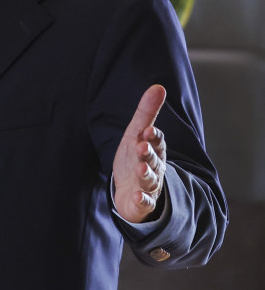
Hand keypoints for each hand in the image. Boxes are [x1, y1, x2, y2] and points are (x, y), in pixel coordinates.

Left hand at [113, 84, 168, 222]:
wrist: (131, 189)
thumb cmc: (135, 158)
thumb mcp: (136, 134)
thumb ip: (146, 113)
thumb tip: (158, 86)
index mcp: (154, 150)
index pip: (156, 142)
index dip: (153, 137)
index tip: (148, 130)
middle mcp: (154, 167)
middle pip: (153, 160)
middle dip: (148, 154)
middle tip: (142, 147)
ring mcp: (148, 185)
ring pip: (150, 179)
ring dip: (146, 174)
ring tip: (141, 169)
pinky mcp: (142, 202)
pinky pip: (144, 202)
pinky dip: (142, 199)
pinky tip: (138, 196)